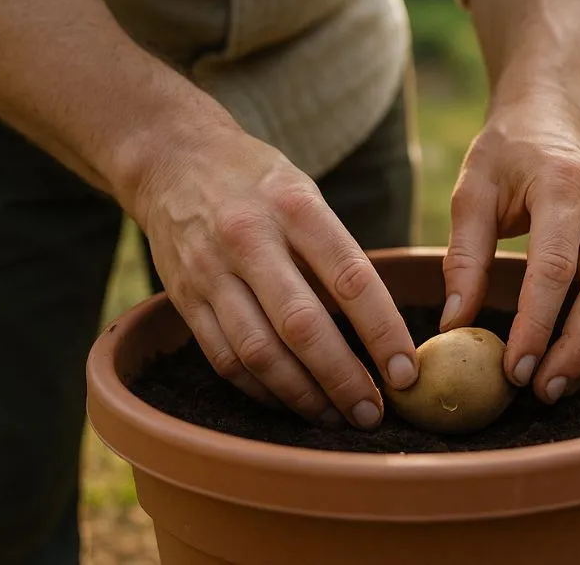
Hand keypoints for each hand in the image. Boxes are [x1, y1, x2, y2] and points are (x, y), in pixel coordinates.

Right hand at [131, 126, 417, 428]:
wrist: (173, 159)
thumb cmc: (260, 184)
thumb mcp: (306, 195)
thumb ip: (338, 254)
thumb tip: (386, 331)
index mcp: (296, 208)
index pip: (350, 279)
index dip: (382, 332)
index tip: (407, 372)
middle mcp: (249, 240)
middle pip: (302, 326)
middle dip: (343, 379)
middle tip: (374, 413)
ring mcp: (210, 272)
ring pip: (260, 353)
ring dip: (304, 396)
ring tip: (338, 418)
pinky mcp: (183, 299)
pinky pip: (225, 359)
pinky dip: (263, 391)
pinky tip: (293, 404)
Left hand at [440, 93, 579, 403]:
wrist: (553, 115)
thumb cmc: (505, 154)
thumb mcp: (471, 191)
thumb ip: (464, 256)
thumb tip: (455, 325)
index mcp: (564, 183)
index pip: (556, 267)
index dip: (538, 324)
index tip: (514, 368)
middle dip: (579, 348)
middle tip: (543, 391)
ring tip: (562, 386)